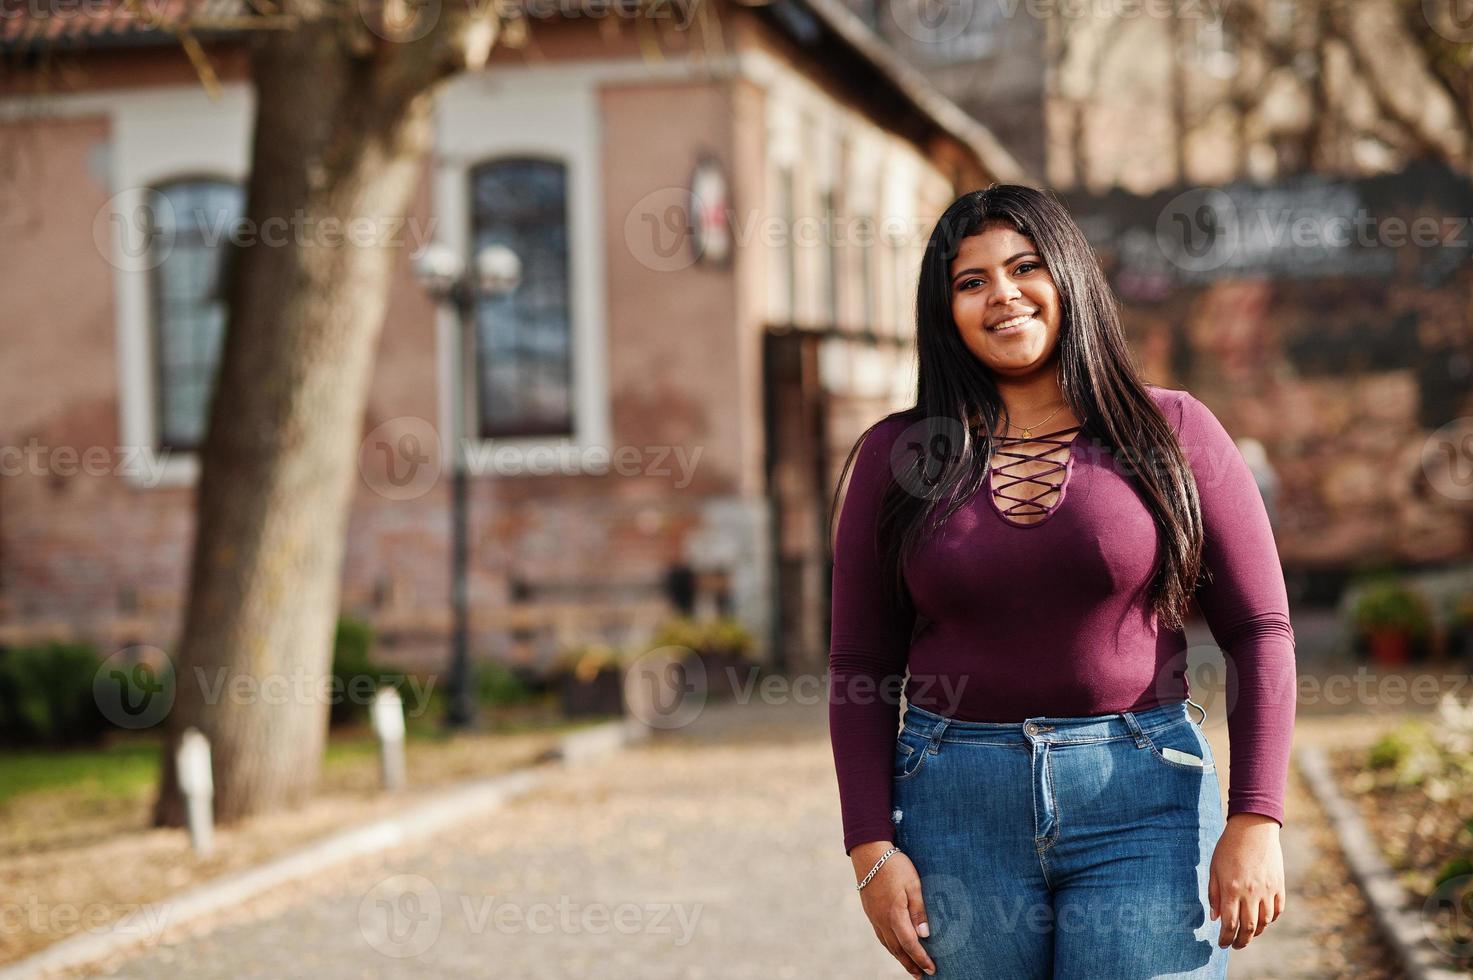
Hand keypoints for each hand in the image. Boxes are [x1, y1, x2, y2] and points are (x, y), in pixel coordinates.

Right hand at [850, 841, 936, 977]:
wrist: (868, 852)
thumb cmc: (894, 866)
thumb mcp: (913, 884)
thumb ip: (919, 910)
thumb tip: (924, 935)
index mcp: (894, 914)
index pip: (910, 944)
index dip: (921, 958)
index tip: (931, 969)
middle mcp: (882, 920)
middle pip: (897, 949)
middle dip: (910, 964)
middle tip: (921, 976)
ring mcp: (874, 916)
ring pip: (887, 944)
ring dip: (899, 958)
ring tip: (909, 967)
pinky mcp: (870, 911)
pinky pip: (880, 935)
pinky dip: (890, 946)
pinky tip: (894, 947)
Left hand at [1208, 813, 1284, 949]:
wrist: (1254, 828)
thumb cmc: (1229, 847)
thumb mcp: (1214, 868)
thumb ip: (1214, 894)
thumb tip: (1216, 918)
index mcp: (1232, 889)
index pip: (1229, 924)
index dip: (1225, 938)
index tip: (1221, 944)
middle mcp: (1251, 893)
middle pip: (1248, 928)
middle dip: (1241, 941)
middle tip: (1235, 945)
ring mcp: (1267, 890)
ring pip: (1264, 922)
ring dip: (1256, 933)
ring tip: (1248, 934)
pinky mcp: (1279, 886)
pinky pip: (1277, 910)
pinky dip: (1270, 920)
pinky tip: (1263, 920)